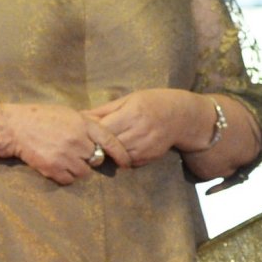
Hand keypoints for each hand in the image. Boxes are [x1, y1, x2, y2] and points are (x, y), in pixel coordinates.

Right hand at [0, 103, 111, 184]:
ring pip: (84, 172)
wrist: (15, 127)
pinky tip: (58, 165)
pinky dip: (65, 176)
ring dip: (78, 169)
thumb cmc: (43, 117)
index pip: (110, 141)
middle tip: (78, 153)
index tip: (126, 163)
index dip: (121, 154)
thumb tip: (106, 138)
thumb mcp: (69, 114)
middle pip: (96, 159)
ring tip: (66, 159)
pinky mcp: (53, 168)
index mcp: (83, 124)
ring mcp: (65, 155)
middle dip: (90, 159)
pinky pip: (69, 180)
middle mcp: (77, 140)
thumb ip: (88, 126)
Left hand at [87, 89, 206, 168]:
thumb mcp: (128, 99)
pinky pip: (127, 162)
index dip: (90, 131)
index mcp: (131, 114)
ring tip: (103, 146)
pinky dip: (120, 157)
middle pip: (108, 144)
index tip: (82, 131)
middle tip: (88, 142)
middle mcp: (138, 132)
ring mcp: (144, 147)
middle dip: (96, 144)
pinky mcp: (147, 158)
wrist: (181, 117)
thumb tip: (80, 115)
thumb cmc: (152, 103)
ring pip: (115, 156)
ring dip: (108, 152)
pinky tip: (120, 149)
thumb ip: (104, 110)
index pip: (103, 128)